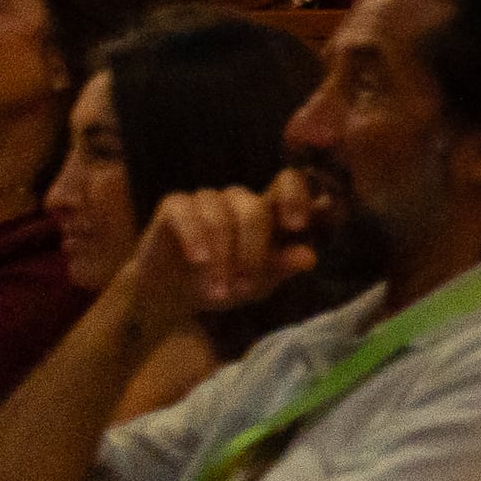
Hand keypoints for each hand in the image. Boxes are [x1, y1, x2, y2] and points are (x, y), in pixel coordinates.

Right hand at [121, 171, 325, 341]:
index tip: (297, 225)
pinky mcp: (174, 206)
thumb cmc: (224, 285)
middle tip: (244, 287)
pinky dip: (194, 238)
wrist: (170, 297)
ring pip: (220, 217)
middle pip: (254, 210)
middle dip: (252, 252)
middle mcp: (239, 201)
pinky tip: (198, 260)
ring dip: (220, 259)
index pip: (288, 184)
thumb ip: (281, 267)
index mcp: (267, 213)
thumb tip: (310, 258)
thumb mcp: (256, 283)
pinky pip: (186, 213)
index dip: (296, 196)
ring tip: (217, 292)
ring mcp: (207, 200)